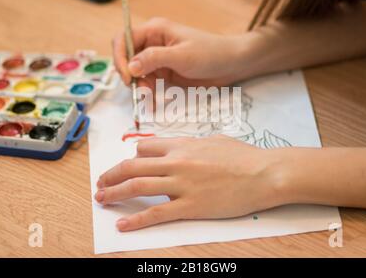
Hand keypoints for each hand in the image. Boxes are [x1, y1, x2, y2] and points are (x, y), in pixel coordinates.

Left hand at [95, 135, 289, 231]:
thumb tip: (182, 146)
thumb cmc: (244, 156)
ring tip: (101, 199)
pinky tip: (123, 225)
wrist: (264, 173)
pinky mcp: (190, 206)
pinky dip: (137, 220)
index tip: (126, 165)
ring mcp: (182, 184)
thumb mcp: (215, 140)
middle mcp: (176, 162)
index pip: (144, 147)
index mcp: (182, 144)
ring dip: (115, 193)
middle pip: (133, 166)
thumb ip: (193, 143)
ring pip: (137, 186)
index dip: (132, 157)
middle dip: (112, 175)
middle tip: (101, 183)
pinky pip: (156, 213)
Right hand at [113, 18, 250, 88]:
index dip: (119, 57)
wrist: (231, 65)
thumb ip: (154, 59)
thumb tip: (130, 66)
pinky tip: (153, 101)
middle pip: (126, 58)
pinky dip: (147, 92)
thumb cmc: (210, 53)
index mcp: (154, 30)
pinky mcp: (163, 72)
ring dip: (139, 86)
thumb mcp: (181, 56)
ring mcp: (157, 59)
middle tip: (140, 90)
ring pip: (136, 73)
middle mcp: (152, 43)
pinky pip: (147, 82)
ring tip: (151, 97)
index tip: (127, 76)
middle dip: (129, 75)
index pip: (124, 39)